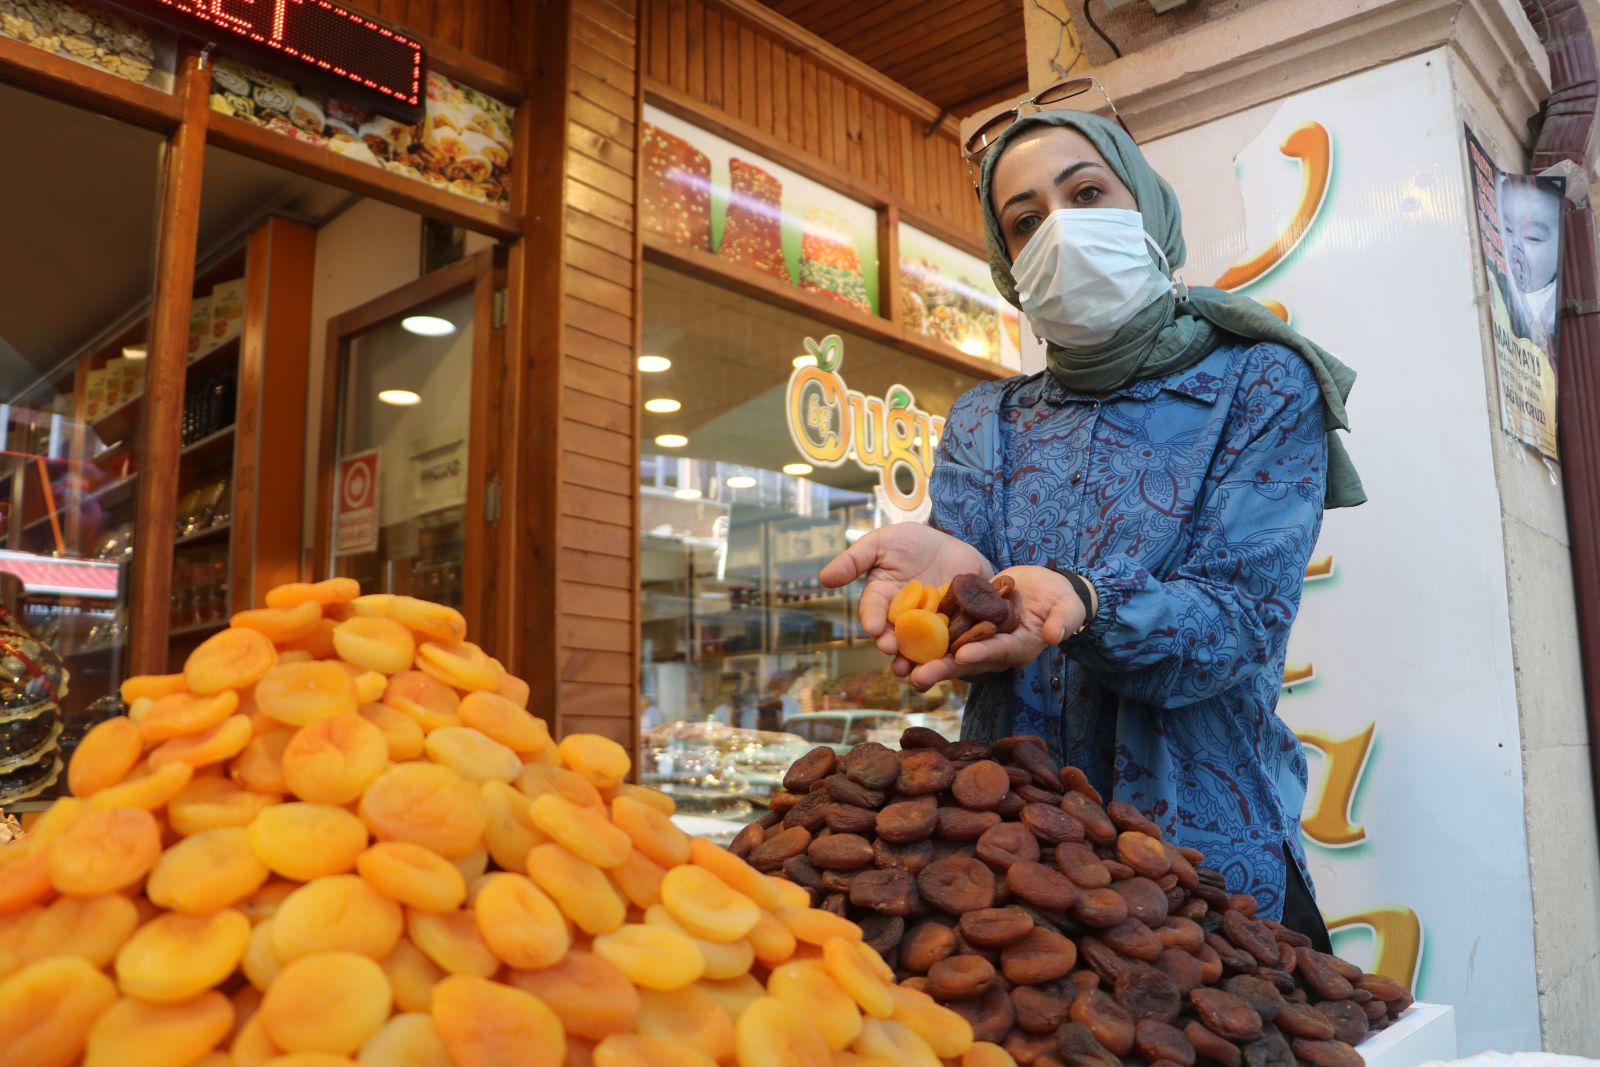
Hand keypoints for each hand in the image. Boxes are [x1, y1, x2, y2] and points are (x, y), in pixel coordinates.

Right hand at [819, 524, 992, 660]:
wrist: (951, 544)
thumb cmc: (910, 541)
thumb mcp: (880, 542)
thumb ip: (854, 559)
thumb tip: (824, 579)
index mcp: (881, 598)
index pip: (873, 611)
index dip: (872, 619)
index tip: (874, 627)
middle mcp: (900, 618)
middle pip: (892, 636)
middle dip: (890, 644)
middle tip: (891, 648)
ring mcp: (925, 626)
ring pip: (916, 648)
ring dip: (913, 660)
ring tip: (913, 669)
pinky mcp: (950, 630)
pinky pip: (948, 644)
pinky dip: (947, 654)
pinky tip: (950, 659)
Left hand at [905, 565, 1086, 689]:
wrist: (1043, 589)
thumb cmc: (1060, 599)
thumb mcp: (1068, 607)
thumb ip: (1064, 620)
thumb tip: (1057, 635)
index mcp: (1019, 648)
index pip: (998, 651)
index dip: (981, 653)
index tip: (961, 656)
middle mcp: (994, 649)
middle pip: (966, 660)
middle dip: (942, 669)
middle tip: (917, 678)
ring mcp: (978, 639)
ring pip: (948, 652)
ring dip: (924, 659)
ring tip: (900, 667)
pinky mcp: (966, 626)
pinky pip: (943, 633)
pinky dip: (923, 637)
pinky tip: (899, 639)